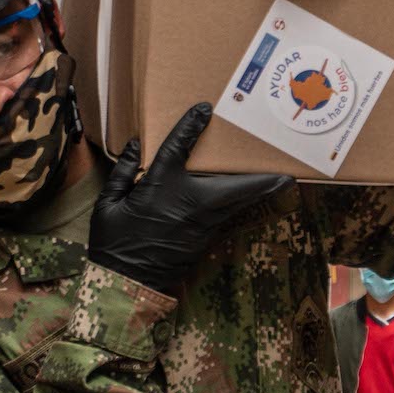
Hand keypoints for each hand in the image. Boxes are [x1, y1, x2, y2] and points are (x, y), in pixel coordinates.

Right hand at [89, 105, 292, 295]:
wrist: (128, 283)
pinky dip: (244, 206)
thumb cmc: (114, 242)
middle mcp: (188, 202)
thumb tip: (135, 145)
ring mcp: (201, 223)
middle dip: (259, 178)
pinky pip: (229, 217)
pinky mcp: (205, 239)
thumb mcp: (108, 203)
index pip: (178, 147)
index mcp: (160, 186)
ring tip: (281, 181)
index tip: (205, 110)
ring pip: (238, 203)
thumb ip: (124, 171)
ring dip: (259, 192)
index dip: (191, 126)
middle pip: (233, 185)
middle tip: (285, 170)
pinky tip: (253, 200)